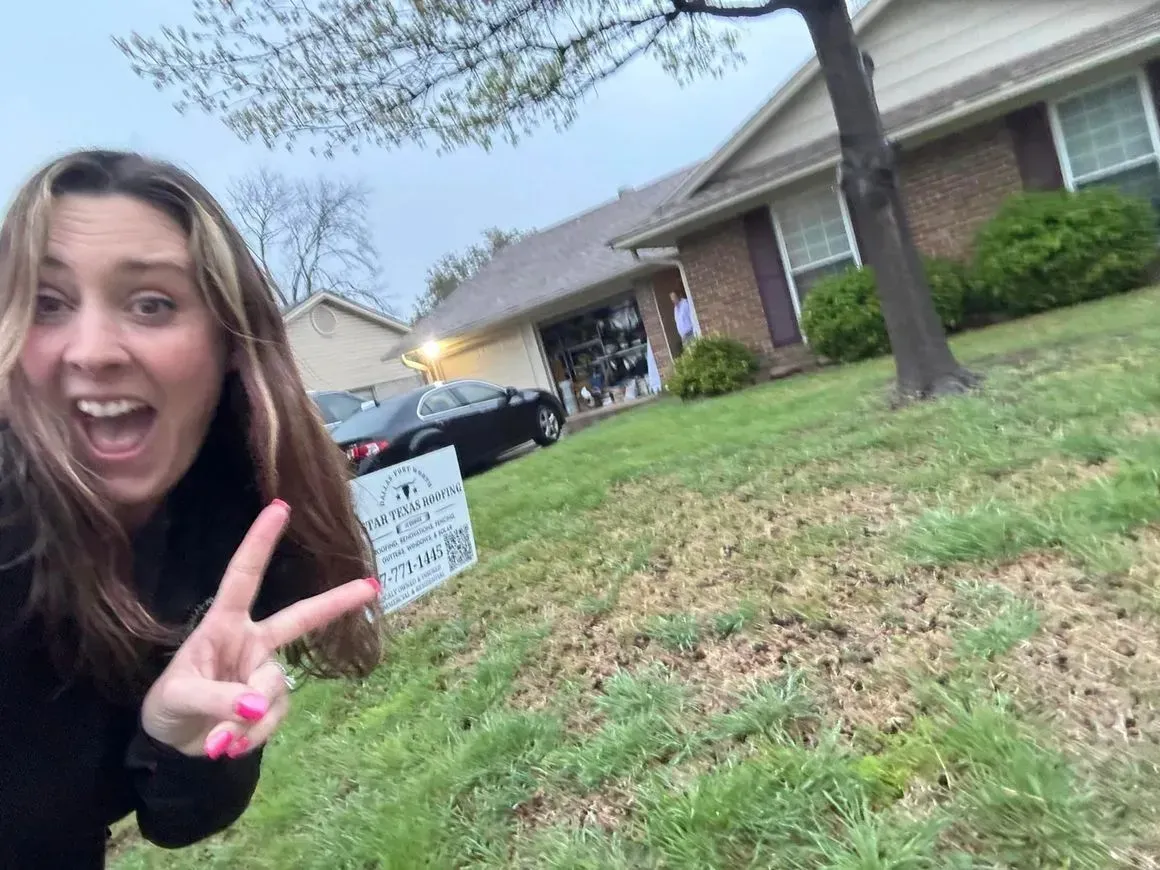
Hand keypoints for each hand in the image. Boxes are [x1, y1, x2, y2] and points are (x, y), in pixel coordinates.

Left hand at [140, 500, 378, 758]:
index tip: (280, 507)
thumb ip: (219, 698)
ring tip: (220, 738)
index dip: (260, 542)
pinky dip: (252, 735)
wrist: (172, 748)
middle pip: (300, 618)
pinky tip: (229, 745)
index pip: (243, 577)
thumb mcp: (180, 698)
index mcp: (223, 625)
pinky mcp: (270, 703)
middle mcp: (250, 642)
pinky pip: (275, 716)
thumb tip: (259, 704)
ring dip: (252, 718)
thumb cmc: (168, 707)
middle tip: (373, 587)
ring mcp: (263, 672)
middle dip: (336, 603)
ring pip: (277, 688)